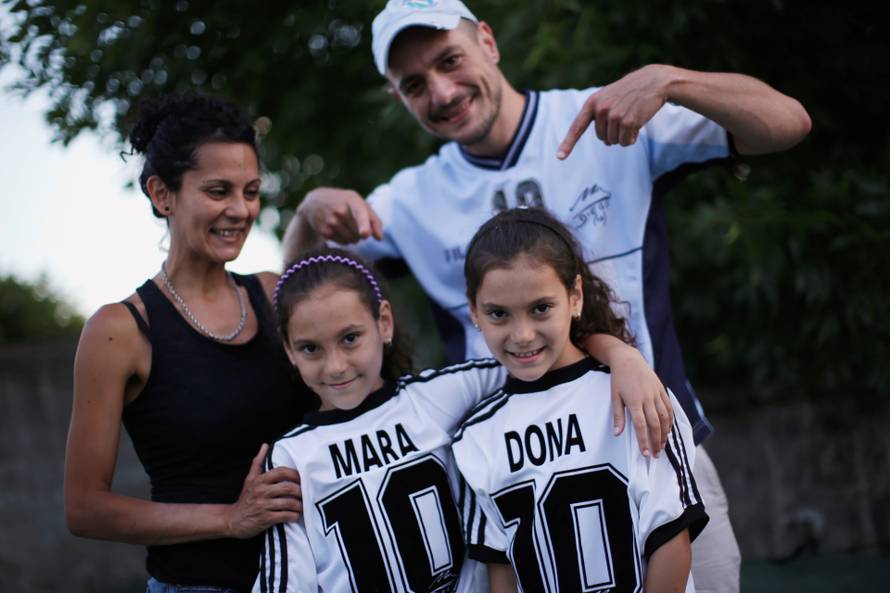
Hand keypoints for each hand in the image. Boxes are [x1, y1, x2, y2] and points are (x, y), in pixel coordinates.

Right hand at [226, 444, 302, 537]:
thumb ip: (258, 462)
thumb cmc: (245, 499)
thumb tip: (265, 445)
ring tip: (304, 506)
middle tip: (307, 494)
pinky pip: (285, 516)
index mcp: (260, 480)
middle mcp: (261, 491)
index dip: (295, 474)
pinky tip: (296, 516)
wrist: (232, 520)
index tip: (303, 479)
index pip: (281, 472)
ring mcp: (263, 505)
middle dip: (301, 491)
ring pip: (288, 503)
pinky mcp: (265, 519)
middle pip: (288, 487)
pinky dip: (294, 516)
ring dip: (300, 505)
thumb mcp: (249, 479)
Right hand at [298, 187, 382, 243]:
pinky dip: (344, 239)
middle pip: (360, 233)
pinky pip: (344, 243)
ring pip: (353, 240)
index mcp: (352, 200)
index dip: (364, 225)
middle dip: (362, 232)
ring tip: (345, 224)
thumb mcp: (359, 203)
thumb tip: (380, 238)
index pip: (360, 214)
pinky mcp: (325, 231)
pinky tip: (338, 229)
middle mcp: (340, 211)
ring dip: (354, 237)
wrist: (314, 202)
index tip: (365, 234)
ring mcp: (331, 221)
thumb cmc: (344, 202)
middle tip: (353, 221)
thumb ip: (373, 219)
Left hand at [557, 64, 671, 158]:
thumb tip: (606, 142)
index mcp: (592, 102)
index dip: (567, 143)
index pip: (577, 127)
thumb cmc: (630, 92)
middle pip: (602, 138)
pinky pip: (625, 142)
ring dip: (624, 136)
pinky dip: (632, 138)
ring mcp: (614, 115)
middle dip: (613, 133)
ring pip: (614, 142)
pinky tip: (638, 124)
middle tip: (624, 116)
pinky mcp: (628, 122)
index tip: (560, 157)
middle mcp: (600, 109)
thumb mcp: (609, 97)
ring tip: (632, 117)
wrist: (653, 81)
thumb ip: (601, 116)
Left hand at [609, 347, 673, 457]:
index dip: (644, 441)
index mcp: (634, 401)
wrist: (628, 360)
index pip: (641, 425)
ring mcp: (656, 393)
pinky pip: (669, 408)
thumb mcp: (615, 397)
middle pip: (655, 423)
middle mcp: (647, 398)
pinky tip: (668, 430)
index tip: (645, 453)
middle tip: (656, 454)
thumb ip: (618, 416)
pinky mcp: (662, 390)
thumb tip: (617, 434)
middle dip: (656, 441)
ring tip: (662, 445)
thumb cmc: (619, 380)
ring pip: (665, 417)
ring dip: (665, 433)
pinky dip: (670, 420)